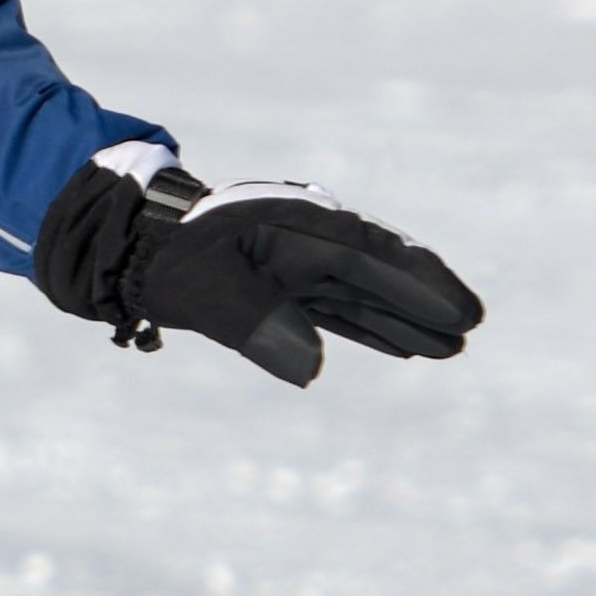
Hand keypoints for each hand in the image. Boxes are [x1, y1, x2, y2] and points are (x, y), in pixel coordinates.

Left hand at [33, 158, 483, 385]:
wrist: (125, 242)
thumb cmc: (163, 256)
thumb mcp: (199, 286)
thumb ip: (253, 320)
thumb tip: (309, 368)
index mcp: (297, 227)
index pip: (373, 255)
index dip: (420, 282)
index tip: (460, 309)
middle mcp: (306, 242)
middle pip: (378, 275)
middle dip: (424, 302)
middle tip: (470, 328)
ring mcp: (296, 265)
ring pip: (362, 297)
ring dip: (403, 322)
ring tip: (451, 347)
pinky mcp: (281, 287)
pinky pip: (337, 309)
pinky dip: (368, 328)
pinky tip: (402, 347)